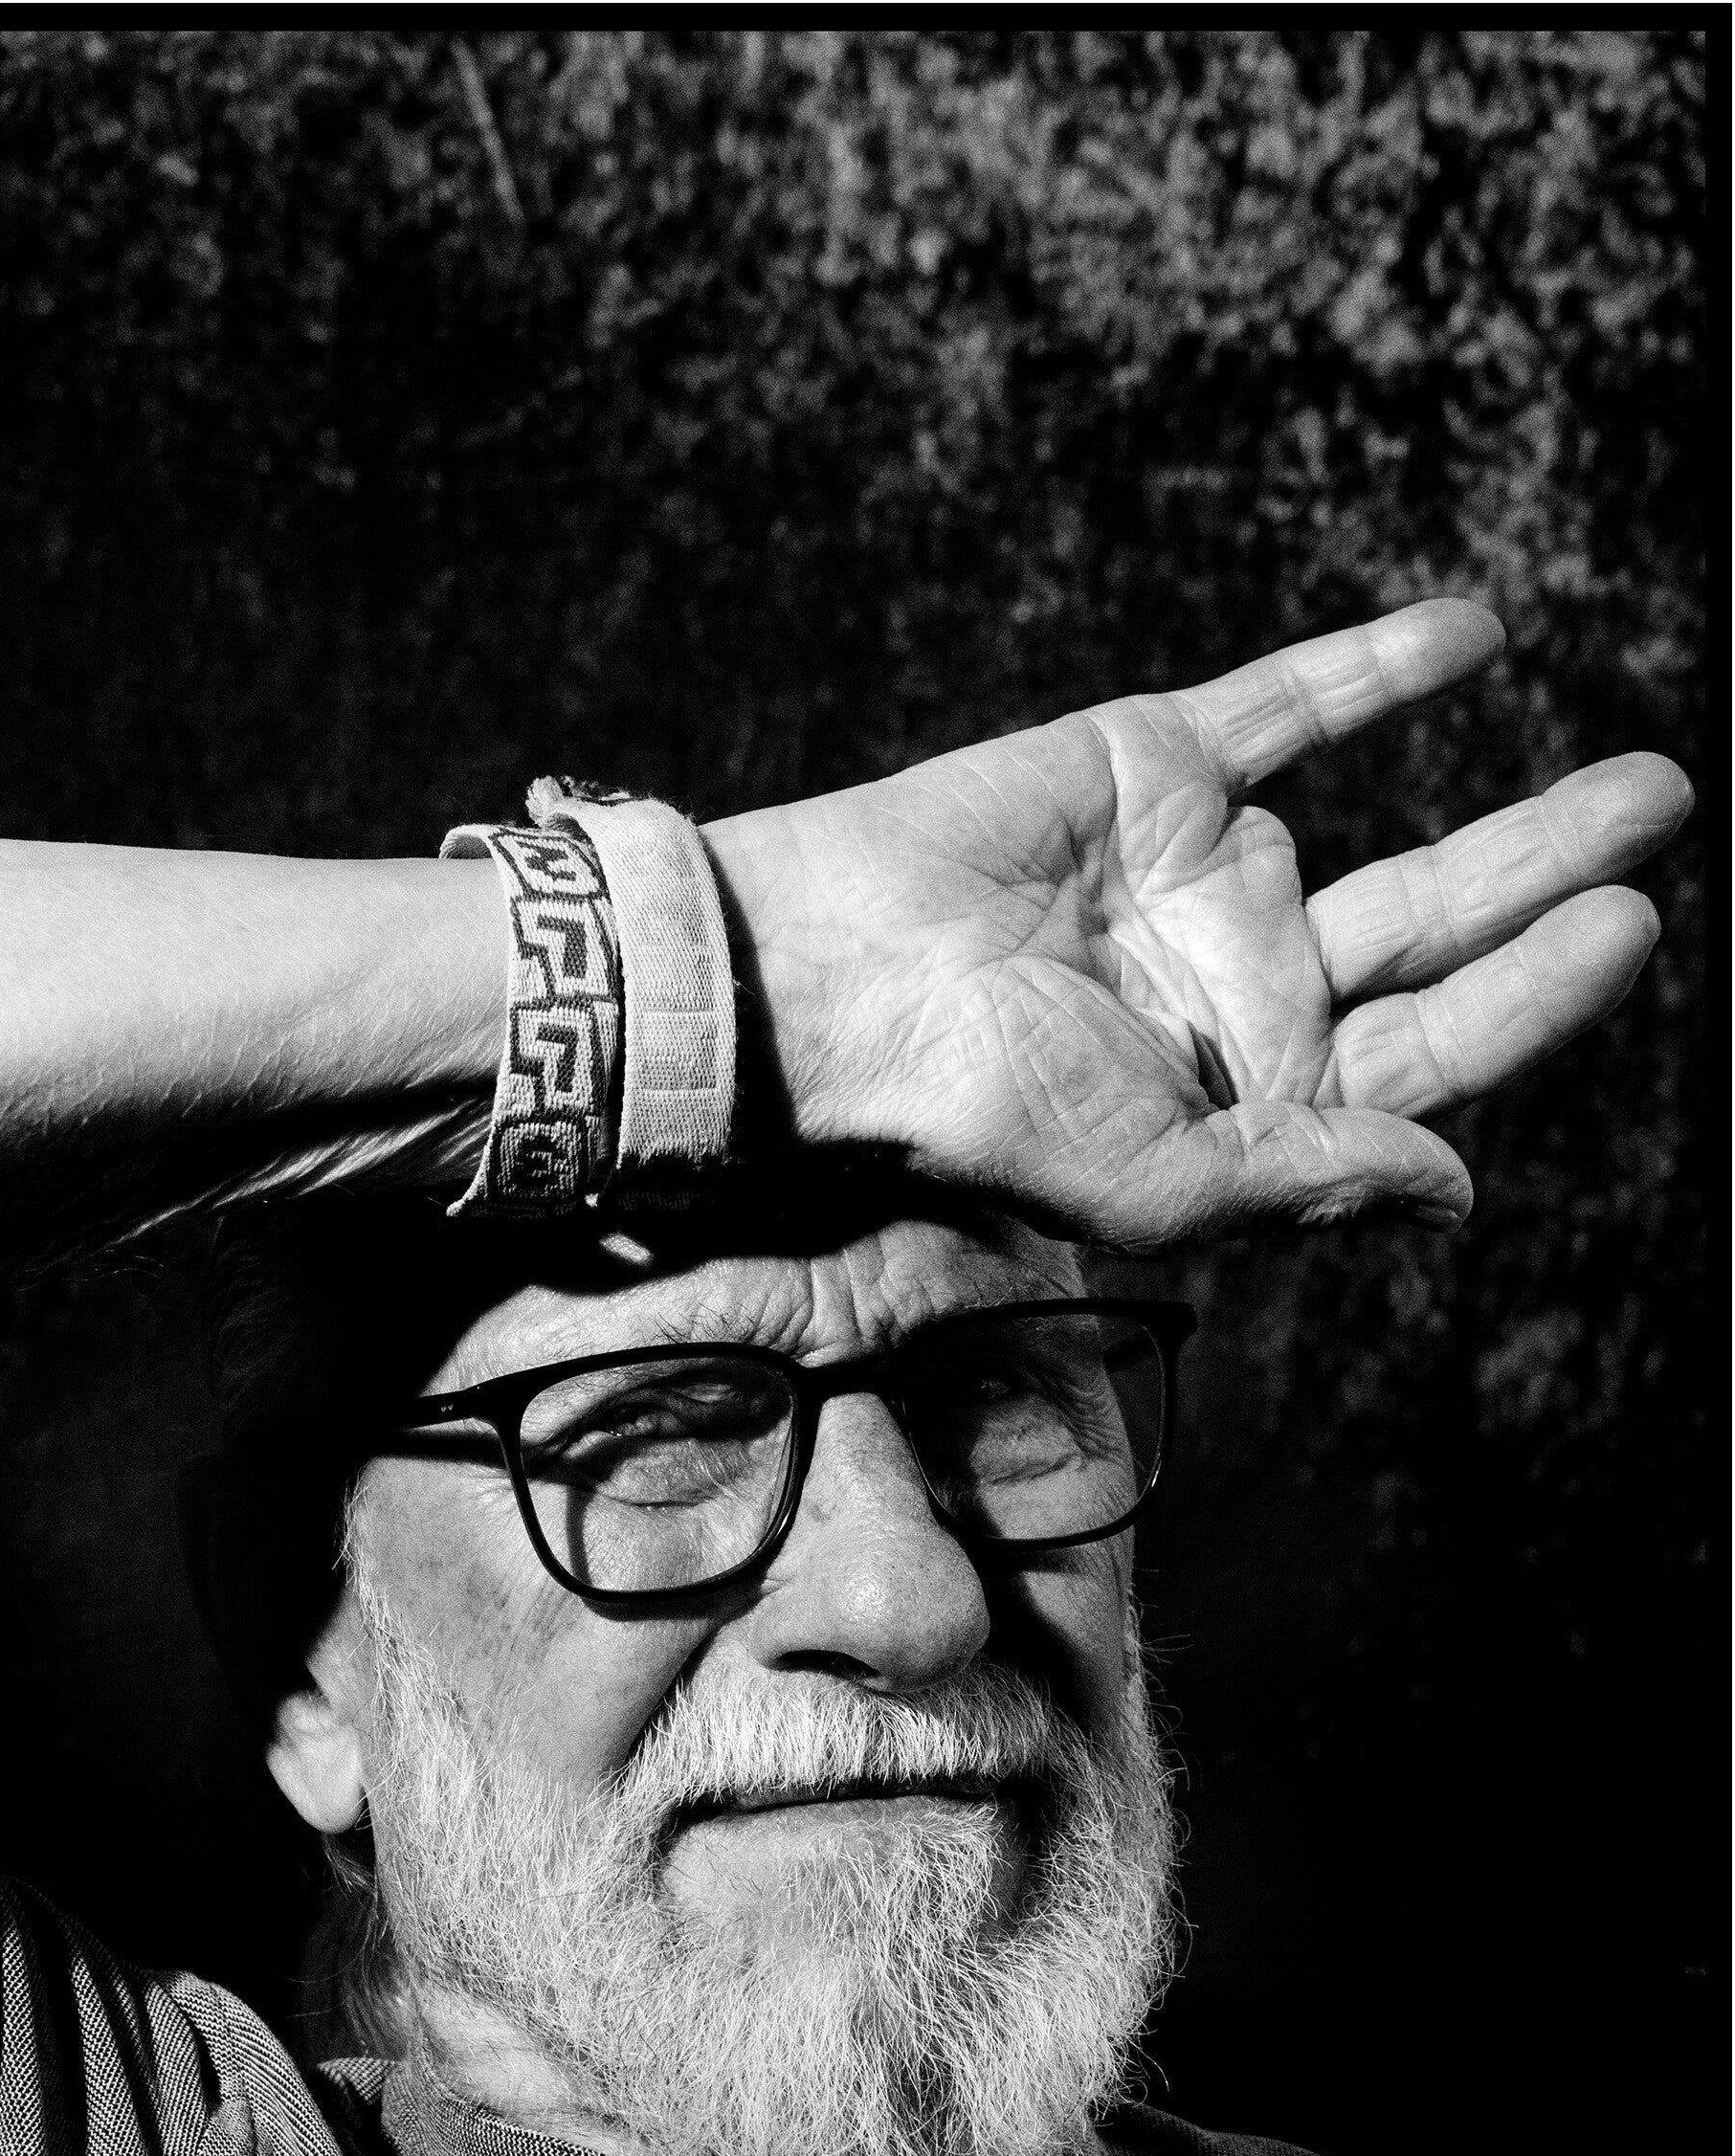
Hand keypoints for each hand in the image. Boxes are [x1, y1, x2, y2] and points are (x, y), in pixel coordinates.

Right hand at [706, 601, 1691, 1246]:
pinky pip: (1287, 709)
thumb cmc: (977, 1109)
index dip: (1534, 997)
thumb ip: (1315, 1175)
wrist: (834, 979)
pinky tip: (1471, 638)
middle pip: (1432, 934)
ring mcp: (1199, 873)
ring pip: (1385, 829)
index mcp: (1248, 1094)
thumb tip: (1458, 1187)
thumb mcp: (1162, 1181)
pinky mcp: (1150, 766)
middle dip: (1548, 886)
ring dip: (1511, 810)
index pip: (1429, 1050)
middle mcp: (1237, 986)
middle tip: (1657, 823)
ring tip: (1639, 783)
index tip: (1626, 934)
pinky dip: (1375, 674)